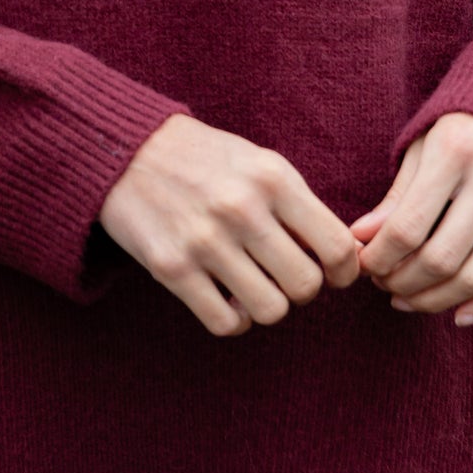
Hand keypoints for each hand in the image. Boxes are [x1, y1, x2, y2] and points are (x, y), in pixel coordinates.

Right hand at [99, 113, 359, 337]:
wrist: (127, 150)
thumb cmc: (205, 159)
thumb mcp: (259, 162)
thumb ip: (298, 205)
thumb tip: (343, 256)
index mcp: (273, 177)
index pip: (335, 246)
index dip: (345, 271)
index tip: (335, 275)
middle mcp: (242, 208)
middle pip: (306, 286)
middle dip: (304, 290)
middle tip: (286, 277)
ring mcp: (205, 240)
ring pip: (271, 310)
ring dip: (268, 305)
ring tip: (255, 286)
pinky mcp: (172, 267)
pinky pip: (225, 323)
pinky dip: (235, 319)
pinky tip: (228, 299)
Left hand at [350, 112, 472, 326]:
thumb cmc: (464, 127)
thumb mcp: (425, 147)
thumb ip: (397, 196)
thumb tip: (361, 242)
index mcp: (457, 150)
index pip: (407, 228)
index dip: (378, 258)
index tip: (363, 266)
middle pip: (441, 259)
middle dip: (402, 282)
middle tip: (384, 284)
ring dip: (436, 300)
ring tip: (408, 299)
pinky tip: (457, 314)